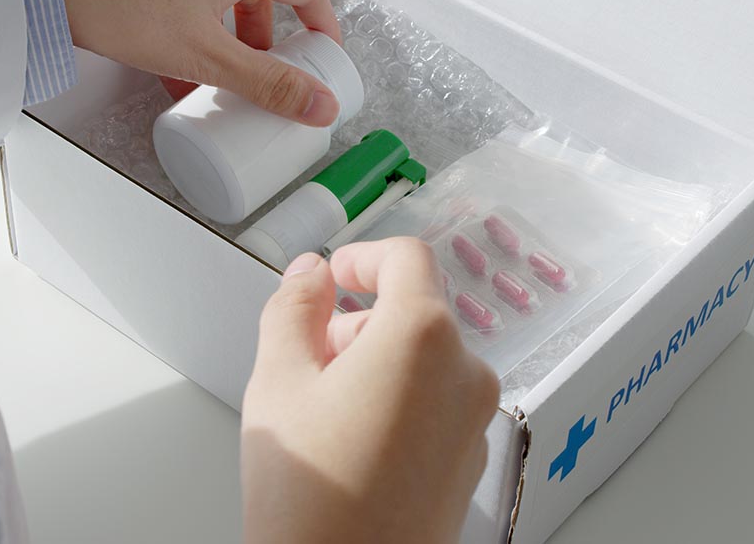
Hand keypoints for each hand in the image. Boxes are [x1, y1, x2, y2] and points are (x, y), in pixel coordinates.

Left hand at [46, 0, 341, 125]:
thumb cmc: (119, 3)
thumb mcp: (206, 57)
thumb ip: (268, 84)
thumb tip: (317, 103)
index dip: (322, 26)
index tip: (322, 54)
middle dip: (265, 42)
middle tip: (260, 76)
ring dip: (228, 36)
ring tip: (213, 75)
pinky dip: (197, 22)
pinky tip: (177, 60)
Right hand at [241, 239, 499, 543]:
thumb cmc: (311, 496)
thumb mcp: (278, 380)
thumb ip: (293, 308)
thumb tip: (309, 275)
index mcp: (423, 336)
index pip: (407, 258)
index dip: (363, 256)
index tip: (333, 277)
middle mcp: (465, 371)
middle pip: (414, 310)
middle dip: (358, 321)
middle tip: (307, 358)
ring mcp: (475, 418)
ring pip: (425, 356)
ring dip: (376, 360)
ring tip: (324, 407)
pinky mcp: (470, 456)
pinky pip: (437, 399)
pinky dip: (399, 396)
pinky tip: (353, 439)